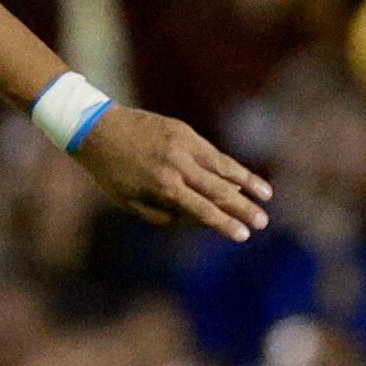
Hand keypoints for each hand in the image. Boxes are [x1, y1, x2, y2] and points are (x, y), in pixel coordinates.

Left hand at [71, 107, 270, 241]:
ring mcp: (183, 146)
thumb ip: (162, 214)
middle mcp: (177, 167)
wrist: (97, 129)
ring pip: (223, 167)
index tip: (242, 236)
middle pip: (219, 191)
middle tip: (262, 223)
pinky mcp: (184, 132)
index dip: (224, 224)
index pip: (202, 210)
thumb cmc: (111, 172)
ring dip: (248, 183)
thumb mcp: (129, 201)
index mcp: (163, 188)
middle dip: (243, 208)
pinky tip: (243, 176)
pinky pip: (212, 152)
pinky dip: (230, 165)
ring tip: (267, 197)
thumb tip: (195, 220)